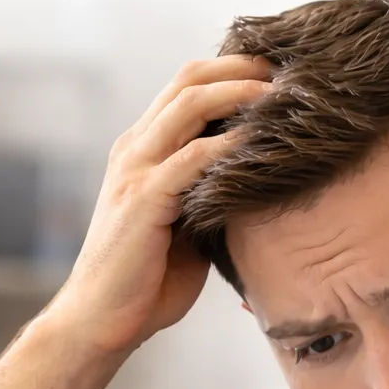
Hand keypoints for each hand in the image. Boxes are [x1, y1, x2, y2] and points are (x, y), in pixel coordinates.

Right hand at [48, 56, 274, 354]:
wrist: (101, 320)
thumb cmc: (145, 283)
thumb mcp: (186, 230)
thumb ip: (209, 199)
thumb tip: (257, 189)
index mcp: (142, 151)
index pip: (185, 88)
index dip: (230, 72)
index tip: (276, 74)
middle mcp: (135, 149)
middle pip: (188, 80)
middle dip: (241, 68)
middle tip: (287, 68)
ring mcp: (135, 170)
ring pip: (189, 105)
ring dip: (239, 93)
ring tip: (281, 93)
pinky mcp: (143, 199)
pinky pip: (192, 158)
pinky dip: (229, 145)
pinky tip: (261, 143)